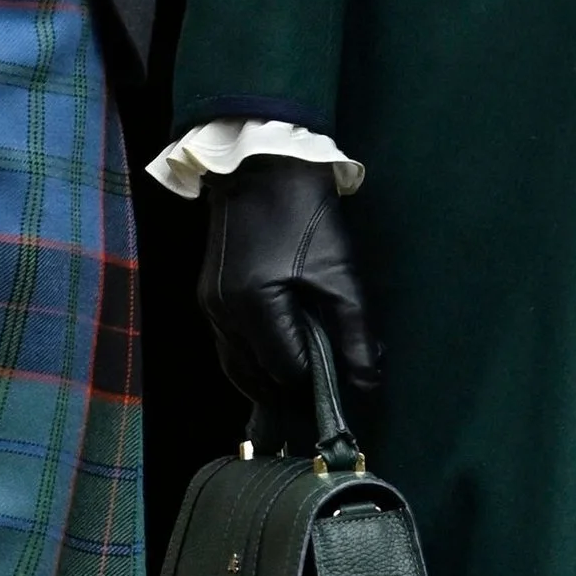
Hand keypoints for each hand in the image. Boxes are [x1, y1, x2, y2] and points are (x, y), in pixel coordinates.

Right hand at [198, 157, 382, 422]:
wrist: (263, 163)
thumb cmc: (306, 214)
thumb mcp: (341, 274)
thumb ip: (355, 334)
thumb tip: (367, 385)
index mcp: (253, 307)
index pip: (284, 371)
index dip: (311, 389)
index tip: (337, 402)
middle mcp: (221, 311)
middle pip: (252, 376)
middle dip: (283, 395)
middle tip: (315, 412)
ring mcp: (209, 302)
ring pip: (234, 363)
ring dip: (263, 381)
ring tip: (296, 395)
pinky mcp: (207, 292)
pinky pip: (227, 342)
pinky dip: (249, 359)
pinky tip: (273, 362)